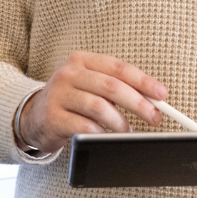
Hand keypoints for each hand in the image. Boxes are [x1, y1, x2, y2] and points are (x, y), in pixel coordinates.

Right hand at [19, 51, 165, 152]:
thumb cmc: (71, 100)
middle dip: (138, 103)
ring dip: (120, 123)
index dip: (144, 81)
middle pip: (111, 87)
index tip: (162, 94)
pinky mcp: (53, 117)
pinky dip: (101, 134)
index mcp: (81, 60)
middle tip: (154, 117)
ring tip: (127, 131)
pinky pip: (84, 127)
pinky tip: (105, 137)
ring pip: (99, 107)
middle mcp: (68, 74)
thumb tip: (152, 99)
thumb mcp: (89, 85)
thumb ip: (115, 87)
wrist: (34, 117)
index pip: (119, 68)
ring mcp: (58, 95)